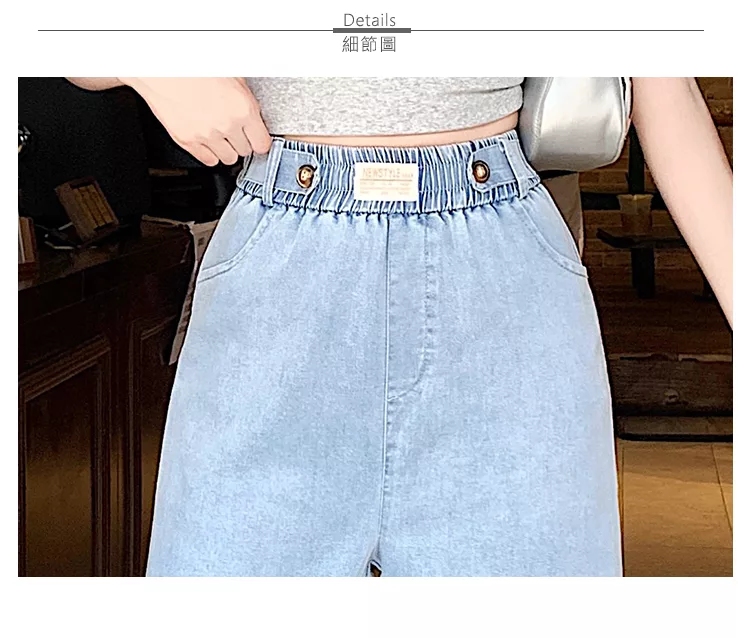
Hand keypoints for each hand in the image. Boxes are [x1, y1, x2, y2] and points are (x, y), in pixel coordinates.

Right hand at [121, 77, 271, 165]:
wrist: (161, 67)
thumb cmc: (194, 66)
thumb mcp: (232, 76)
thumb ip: (246, 100)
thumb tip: (255, 116)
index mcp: (242, 108)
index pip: (262, 144)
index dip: (259, 141)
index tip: (256, 138)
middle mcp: (226, 125)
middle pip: (245, 151)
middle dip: (242, 141)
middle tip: (235, 130)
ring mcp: (206, 135)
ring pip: (228, 158)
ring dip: (227, 149)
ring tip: (221, 135)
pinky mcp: (188, 141)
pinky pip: (208, 160)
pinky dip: (210, 153)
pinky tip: (208, 141)